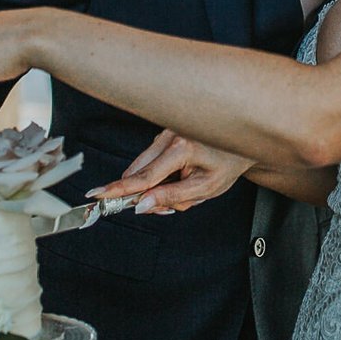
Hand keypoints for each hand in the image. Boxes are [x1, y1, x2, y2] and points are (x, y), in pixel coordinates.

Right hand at [92, 128, 254, 213]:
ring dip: (157, 185)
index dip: (119, 190)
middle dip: (147, 194)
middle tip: (170, 207)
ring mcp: (165, 132)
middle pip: (139, 172)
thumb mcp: (206, 188)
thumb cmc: (229, 163)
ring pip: (144, 168)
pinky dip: (161, 175)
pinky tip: (182, 176)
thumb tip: (142, 205)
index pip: (144, 175)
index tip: (98, 196)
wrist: (242, 141)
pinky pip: (151, 160)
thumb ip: (173, 197)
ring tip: (185, 187)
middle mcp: (169, 135)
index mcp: (182, 147)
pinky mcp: (164, 134)